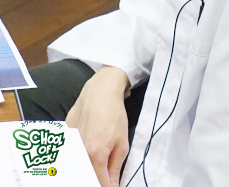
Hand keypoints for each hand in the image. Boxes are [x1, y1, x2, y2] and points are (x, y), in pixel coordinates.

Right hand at [66, 65, 129, 186]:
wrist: (101, 92)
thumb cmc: (114, 115)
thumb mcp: (122, 143)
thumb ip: (115, 168)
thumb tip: (113, 186)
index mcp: (95, 156)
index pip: (99, 184)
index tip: (111, 184)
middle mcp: (79, 154)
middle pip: (84, 177)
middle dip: (94, 179)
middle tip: (103, 173)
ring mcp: (69, 145)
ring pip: (76, 167)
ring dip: (84, 168)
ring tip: (95, 157)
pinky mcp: (64, 137)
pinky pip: (68, 154)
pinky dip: (76, 156)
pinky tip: (83, 148)